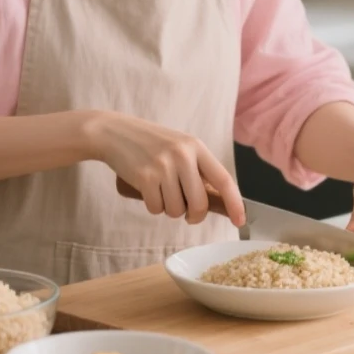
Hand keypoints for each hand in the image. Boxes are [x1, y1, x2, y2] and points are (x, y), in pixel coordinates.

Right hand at [83, 110, 246, 226]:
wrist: (113, 132)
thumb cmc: (148, 143)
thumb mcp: (178, 147)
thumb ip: (196, 168)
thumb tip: (217, 201)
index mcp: (196, 146)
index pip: (223, 179)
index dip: (235, 203)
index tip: (240, 220)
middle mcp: (183, 155)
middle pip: (199, 204)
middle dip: (193, 216)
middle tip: (186, 214)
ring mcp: (163, 166)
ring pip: (176, 210)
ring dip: (168, 209)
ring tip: (160, 192)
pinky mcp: (145, 177)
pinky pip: (156, 208)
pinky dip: (152, 206)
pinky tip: (146, 190)